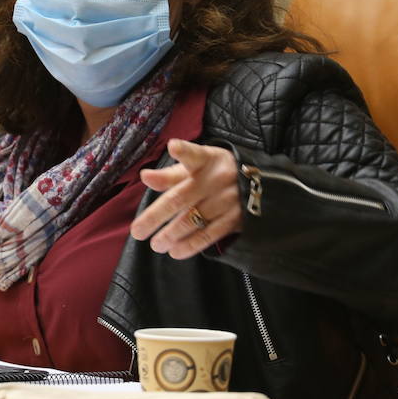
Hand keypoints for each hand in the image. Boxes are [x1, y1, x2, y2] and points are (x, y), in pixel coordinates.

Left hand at [130, 139, 241, 259]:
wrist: (260, 186)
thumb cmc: (215, 173)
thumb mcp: (197, 167)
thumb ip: (169, 175)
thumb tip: (144, 177)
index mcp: (206, 160)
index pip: (194, 154)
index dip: (183, 151)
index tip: (173, 146)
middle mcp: (216, 179)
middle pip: (180, 198)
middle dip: (156, 216)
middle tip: (137, 232)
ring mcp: (227, 200)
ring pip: (193, 220)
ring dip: (171, 235)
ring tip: (155, 245)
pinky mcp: (235, 219)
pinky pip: (209, 235)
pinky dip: (190, 245)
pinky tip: (175, 252)